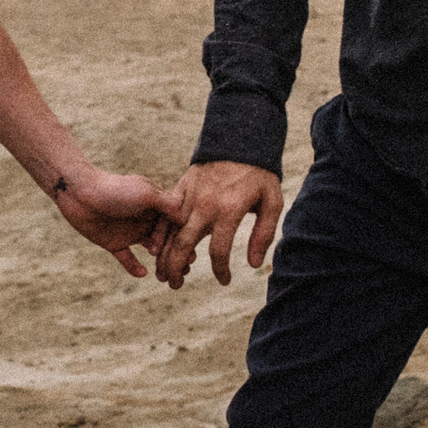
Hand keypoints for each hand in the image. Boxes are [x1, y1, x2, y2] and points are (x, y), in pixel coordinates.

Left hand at [53, 168, 182, 277]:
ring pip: (151, 250)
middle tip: (186, 268)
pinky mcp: (113, 242)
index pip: (176, 224)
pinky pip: (126, 258)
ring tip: (167, 275)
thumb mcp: (147, 193)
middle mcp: (145, 218)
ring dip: (160, 262)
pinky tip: (142, 274)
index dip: (183, 238)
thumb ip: (168, 205)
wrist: (79, 192)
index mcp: (156, 204)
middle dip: (176, 253)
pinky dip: (134, 267)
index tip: (191, 252)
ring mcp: (129, 231)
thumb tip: (186, 219)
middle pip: (167, 239)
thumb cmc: (115, 189)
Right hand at [157, 161, 283, 288]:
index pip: (218, 251)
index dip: (220, 271)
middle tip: (176, 287)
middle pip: (183, 245)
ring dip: (163, 256)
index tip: (225, 281)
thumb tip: (253, 264)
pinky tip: (155, 250)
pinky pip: (163, 216)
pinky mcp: (179, 189)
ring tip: (163, 276)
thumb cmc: (259, 174)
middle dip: (176, 270)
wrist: (237, 140)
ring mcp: (188, 197)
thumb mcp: (272, 202)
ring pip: (169, 233)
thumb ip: (264, 234)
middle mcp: (204, 206)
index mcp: (228, 211)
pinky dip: (158, 234)